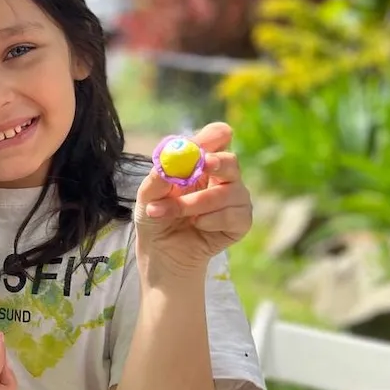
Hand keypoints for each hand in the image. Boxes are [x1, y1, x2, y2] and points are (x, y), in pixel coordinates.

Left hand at [134, 122, 252, 277]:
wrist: (162, 253)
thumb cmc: (156, 218)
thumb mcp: (148, 197)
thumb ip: (158, 178)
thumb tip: (170, 159)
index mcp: (200, 163)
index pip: (216, 139)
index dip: (215, 136)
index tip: (211, 138)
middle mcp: (222, 177)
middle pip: (231, 161)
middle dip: (217, 163)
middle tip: (205, 164)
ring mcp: (235, 199)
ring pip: (228, 192)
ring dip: (195, 203)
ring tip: (168, 213)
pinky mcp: (241, 221)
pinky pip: (233, 215)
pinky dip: (210, 220)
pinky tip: (197, 226)